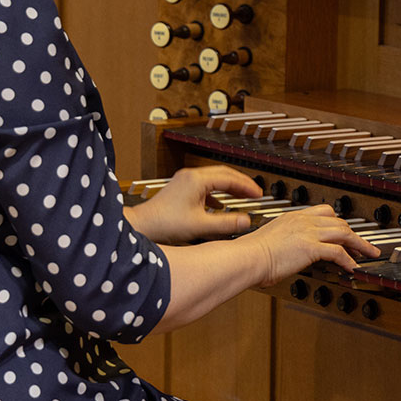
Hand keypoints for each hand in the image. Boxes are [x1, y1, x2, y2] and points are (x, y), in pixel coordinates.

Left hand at [127, 166, 260, 244]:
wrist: (142, 226)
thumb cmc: (164, 224)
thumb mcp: (200, 226)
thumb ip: (226, 224)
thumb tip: (246, 221)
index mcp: (197, 180)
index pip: (230, 178)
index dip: (247, 186)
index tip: (258, 194)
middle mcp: (190, 176)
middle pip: (223, 173)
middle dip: (241, 183)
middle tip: (254, 192)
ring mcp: (184, 181)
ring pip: (214, 178)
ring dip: (229, 187)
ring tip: (241, 196)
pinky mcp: (180, 189)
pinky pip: (205, 186)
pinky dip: (217, 193)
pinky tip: (219, 205)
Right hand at [243, 205, 381, 285]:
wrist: (246, 258)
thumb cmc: (250, 256)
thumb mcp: (270, 242)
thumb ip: (284, 244)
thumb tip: (289, 256)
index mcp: (293, 218)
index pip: (324, 212)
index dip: (339, 222)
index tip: (345, 231)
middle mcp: (302, 221)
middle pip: (338, 221)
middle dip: (353, 233)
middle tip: (362, 245)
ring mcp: (308, 232)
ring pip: (344, 233)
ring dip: (359, 244)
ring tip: (368, 254)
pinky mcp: (310, 247)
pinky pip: (338, 252)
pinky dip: (349, 260)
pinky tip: (353, 268)